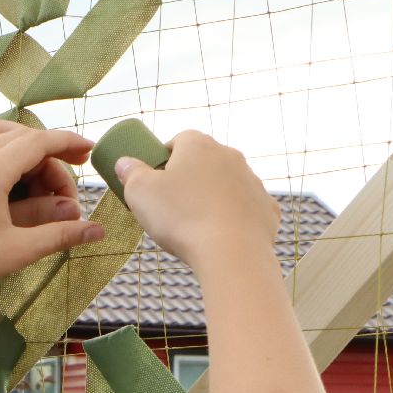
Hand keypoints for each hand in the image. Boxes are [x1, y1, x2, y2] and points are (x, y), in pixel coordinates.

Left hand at [0, 119, 85, 253]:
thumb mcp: (17, 251)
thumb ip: (59, 236)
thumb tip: (98, 231)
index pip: (39, 142)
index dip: (69, 143)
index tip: (90, 150)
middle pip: (21, 135)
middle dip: (50, 147)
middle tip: (72, 165)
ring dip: (22, 140)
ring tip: (41, 161)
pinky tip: (4, 160)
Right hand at [115, 131, 279, 270]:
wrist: (231, 252)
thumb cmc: (181, 217)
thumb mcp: (139, 192)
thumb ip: (131, 173)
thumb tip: (125, 162)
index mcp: (198, 146)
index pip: (178, 140)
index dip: (163, 159)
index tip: (153, 181)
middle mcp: (230, 156)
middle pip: (203, 162)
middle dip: (187, 179)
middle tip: (169, 205)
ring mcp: (253, 181)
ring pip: (225, 185)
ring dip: (210, 198)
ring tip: (193, 225)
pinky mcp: (267, 208)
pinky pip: (245, 208)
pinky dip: (232, 218)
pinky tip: (219, 235)